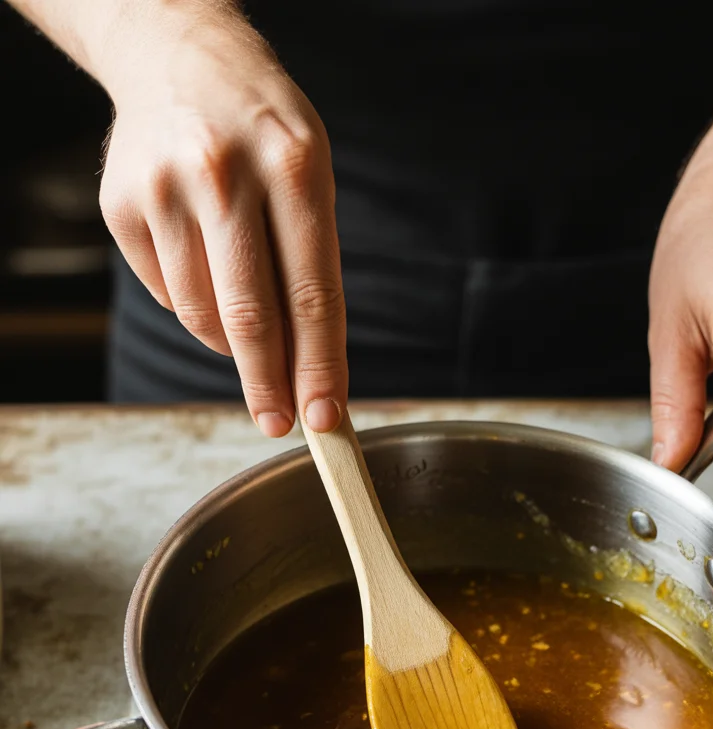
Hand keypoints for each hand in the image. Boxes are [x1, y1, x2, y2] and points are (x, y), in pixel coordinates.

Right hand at [98, 13, 344, 434]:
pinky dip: (195, 305)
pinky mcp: (122, 206)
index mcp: (293, 166)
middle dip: (268, 385)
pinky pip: (167, 294)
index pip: (311, 293)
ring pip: (202, 315)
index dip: (318, 366)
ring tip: (247, 321)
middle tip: (278, 421)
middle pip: (249, 316)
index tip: (324, 418)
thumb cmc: (262, 130)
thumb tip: (306, 369)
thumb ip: (311, 265)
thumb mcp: (311, 174)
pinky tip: (206, 267)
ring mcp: (164, 189)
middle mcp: (223, 174)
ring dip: (231, 343)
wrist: (175, 56)